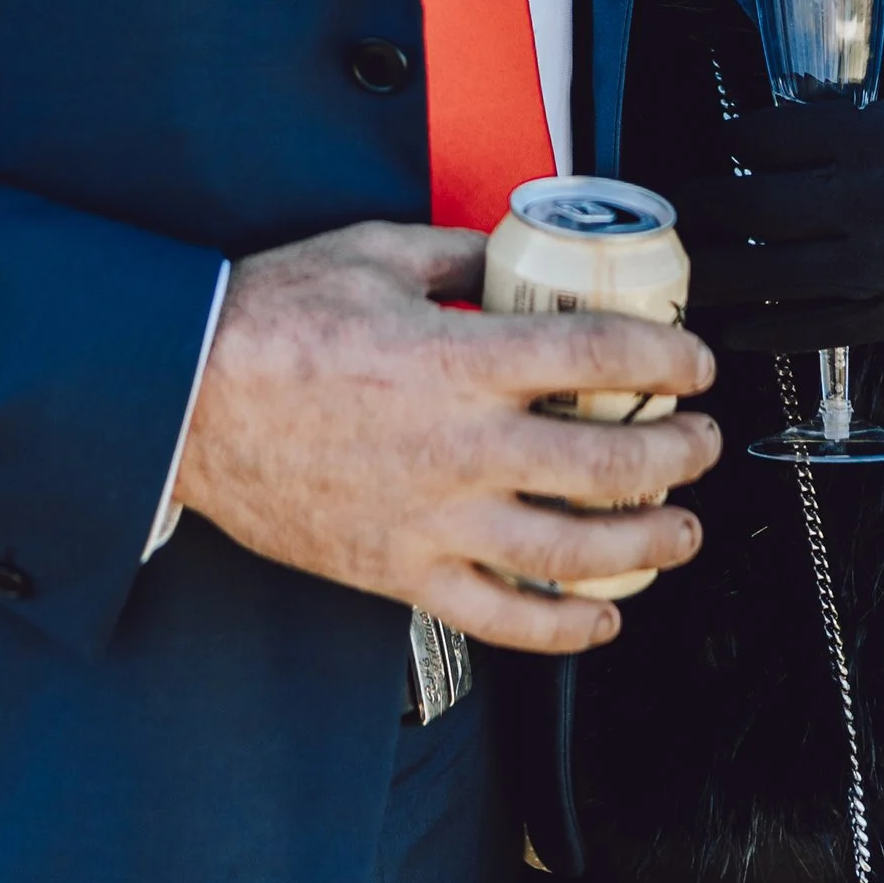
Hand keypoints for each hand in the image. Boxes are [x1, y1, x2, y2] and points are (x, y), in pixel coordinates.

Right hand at [173, 222, 719, 654]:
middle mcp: (460, 447)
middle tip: (700, 442)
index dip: (667, 359)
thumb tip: (513, 257)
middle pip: (609, 462)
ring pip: (573, 553)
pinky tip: (600, 619)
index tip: (692, 363)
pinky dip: (563, 629)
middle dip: (678, 453)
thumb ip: (458, 257)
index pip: (600, 360)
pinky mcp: (400, 572)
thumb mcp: (373, 253)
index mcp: (460, 360)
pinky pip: (500, 618)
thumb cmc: (268, 322)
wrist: (182, 398)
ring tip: (681, 531)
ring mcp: (434, 520)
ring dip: (647, 544)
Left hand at [677, 94, 883, 346]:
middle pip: (751, 207)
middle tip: (665, 211)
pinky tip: (733, 326)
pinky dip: (766, 326)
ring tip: (677, 274)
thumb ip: (838, 133)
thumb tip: (761, 146)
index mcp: (871, 135)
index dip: (727, 143)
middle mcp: (868, 198)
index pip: (765, 138)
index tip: (707, 148)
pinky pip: (815, 325)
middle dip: (698, 209)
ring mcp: (883, 261)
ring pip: (770, 272)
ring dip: (713, 274)